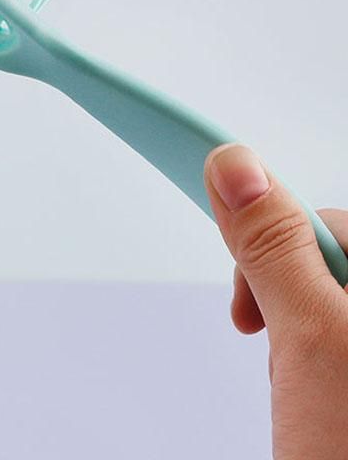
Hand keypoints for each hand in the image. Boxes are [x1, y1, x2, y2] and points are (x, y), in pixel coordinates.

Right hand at [205, 144, 347, 459]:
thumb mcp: (309, 337)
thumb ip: (271, 243)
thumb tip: (234, 162)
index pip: (330, 219)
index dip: (277, 248)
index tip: (244, 287)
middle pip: (330, 261)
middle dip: (287, 302)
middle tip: (281, 354)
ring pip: (328, 303)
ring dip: (297, 337)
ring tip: (307, 393)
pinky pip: (333, 339)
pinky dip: (310, 363)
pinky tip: (317, 404)